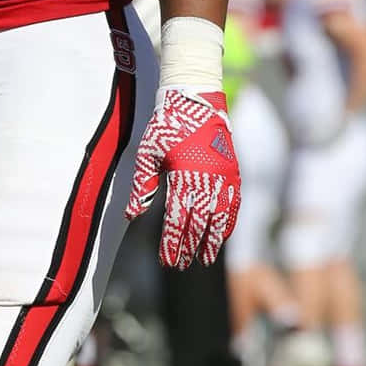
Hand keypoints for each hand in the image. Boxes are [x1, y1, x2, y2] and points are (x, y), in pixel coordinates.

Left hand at [126, 87, 240, 268]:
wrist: (196, 100)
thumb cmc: (167, 125)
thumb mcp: (148, 152)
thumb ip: (142, 185)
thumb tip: (132, 215)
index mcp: (185, 174)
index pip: (178, 218)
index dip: (173, 242)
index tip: (167, 261)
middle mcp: (208, 178)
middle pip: (198, 223)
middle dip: (188, 247)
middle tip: (180, 265)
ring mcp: (224, 176)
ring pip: (219, 217)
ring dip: (210, 240)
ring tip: (203, 260)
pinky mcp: (233, 171)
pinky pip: (233, 204)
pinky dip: (228, 222)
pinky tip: (221, 236)